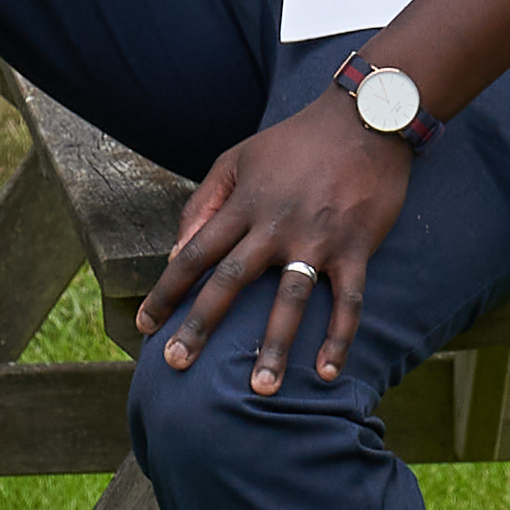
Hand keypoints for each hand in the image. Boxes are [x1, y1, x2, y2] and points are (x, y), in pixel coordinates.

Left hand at [139, 92, 412, 392]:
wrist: (365, 118)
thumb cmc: (296, 141)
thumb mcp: (238, 158)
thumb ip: (204, 202)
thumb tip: (177, 251)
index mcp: (243, 205)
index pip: (193, 254)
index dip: (166, 292)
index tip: (144, 327)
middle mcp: (274, 225)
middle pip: (229, 281)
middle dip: (200, 325)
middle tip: (176, 364)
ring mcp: (316, 238)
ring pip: (288, 298)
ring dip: (273, 345)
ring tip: (260, 390)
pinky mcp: (355, 248)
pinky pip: (347, 300)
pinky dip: (338, 337)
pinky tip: (326, 372)